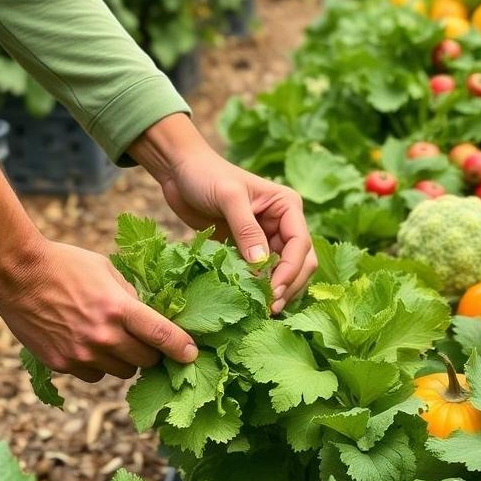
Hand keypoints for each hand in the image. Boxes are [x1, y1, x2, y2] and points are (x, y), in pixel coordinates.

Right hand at [0, 239, 197, 381]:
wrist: (16, 274)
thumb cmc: (65, 264)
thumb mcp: (106, 270)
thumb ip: (129, 297)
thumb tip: (149, 316)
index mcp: (118, 308)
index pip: (162, 335)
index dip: (182, 348)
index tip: (192, 354)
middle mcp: (103, 336)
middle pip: (145, 361)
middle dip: (151, 352)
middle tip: (146, 340)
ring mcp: (81, 354)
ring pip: (121, 373)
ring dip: (124, 360)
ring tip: (111, 338)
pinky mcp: (62, 364)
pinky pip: (94, 376)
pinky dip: (97, 365)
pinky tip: (87, 344)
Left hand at [131, 115, 316, 312]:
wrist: (180, 171)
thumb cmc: (206, 175)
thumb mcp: (228, 197)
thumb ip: (246, 230)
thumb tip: (262, 266)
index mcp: (287, 206)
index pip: (300, 245)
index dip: (290, 271)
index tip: (272, 293)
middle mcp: (284, 223)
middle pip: (300, 262)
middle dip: (288, 285)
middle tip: (268, 309)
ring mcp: (268, 236)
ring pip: (284, 271)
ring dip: (276, 290)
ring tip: (261, 309)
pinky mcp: (249, 248)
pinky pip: (262, 272)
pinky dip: (259, 286)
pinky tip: (249, 299)